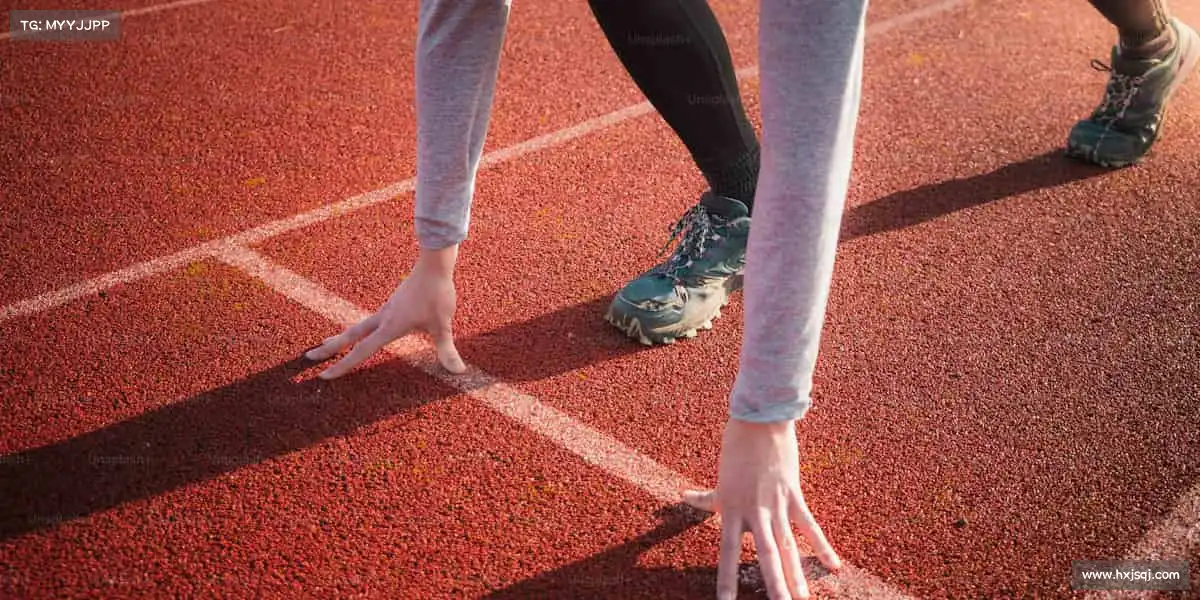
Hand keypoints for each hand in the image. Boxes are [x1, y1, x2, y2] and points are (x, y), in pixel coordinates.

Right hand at [304, 246, 466, 377]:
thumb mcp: (443, 324)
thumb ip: (447, 349)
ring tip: (327, 345)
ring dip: (342, 338)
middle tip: (308, 357)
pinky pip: (370, 321)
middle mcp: (383, 318)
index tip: (324, 375)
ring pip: (357, 327)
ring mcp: (386, 310)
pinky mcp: (392, 304)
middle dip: (329, 348)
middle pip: (350, 335)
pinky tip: (362, 332)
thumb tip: (458, 371)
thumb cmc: (437, 293)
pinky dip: (359, 330)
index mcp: (389, 326)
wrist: (433, 264)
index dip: (342, 365)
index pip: (361, 351)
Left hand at [683, 419, 840, 599]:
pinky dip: (822, 547)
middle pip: (765, 556)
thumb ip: (706, 497)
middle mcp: (754, 512)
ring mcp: (777, 505)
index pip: (728, 553)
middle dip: (773, 585)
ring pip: (788, 546)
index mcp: (731, 510)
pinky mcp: (795, 496)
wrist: (759, 422)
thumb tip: (682, 497)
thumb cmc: (735, 448)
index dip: (727, 579)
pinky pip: (810, 526)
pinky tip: (834, 567)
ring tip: (802, 599)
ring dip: (796, 574)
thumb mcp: (720, 478)